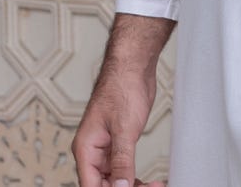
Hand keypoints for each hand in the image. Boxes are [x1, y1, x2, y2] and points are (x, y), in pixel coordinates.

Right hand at [73, 13, 173, 186]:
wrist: (133, 65)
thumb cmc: (122, 86)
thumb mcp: (124, 128)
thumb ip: (121, 161)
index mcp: (86, 148)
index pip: (92, 185)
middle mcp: (93, 151)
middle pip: (104, 184)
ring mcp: (107, 148)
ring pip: (116, 180)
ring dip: (133, 186)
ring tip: (154, 186)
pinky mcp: (120, 143)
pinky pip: (124, 168)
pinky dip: (136, 177)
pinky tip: (150, 182)